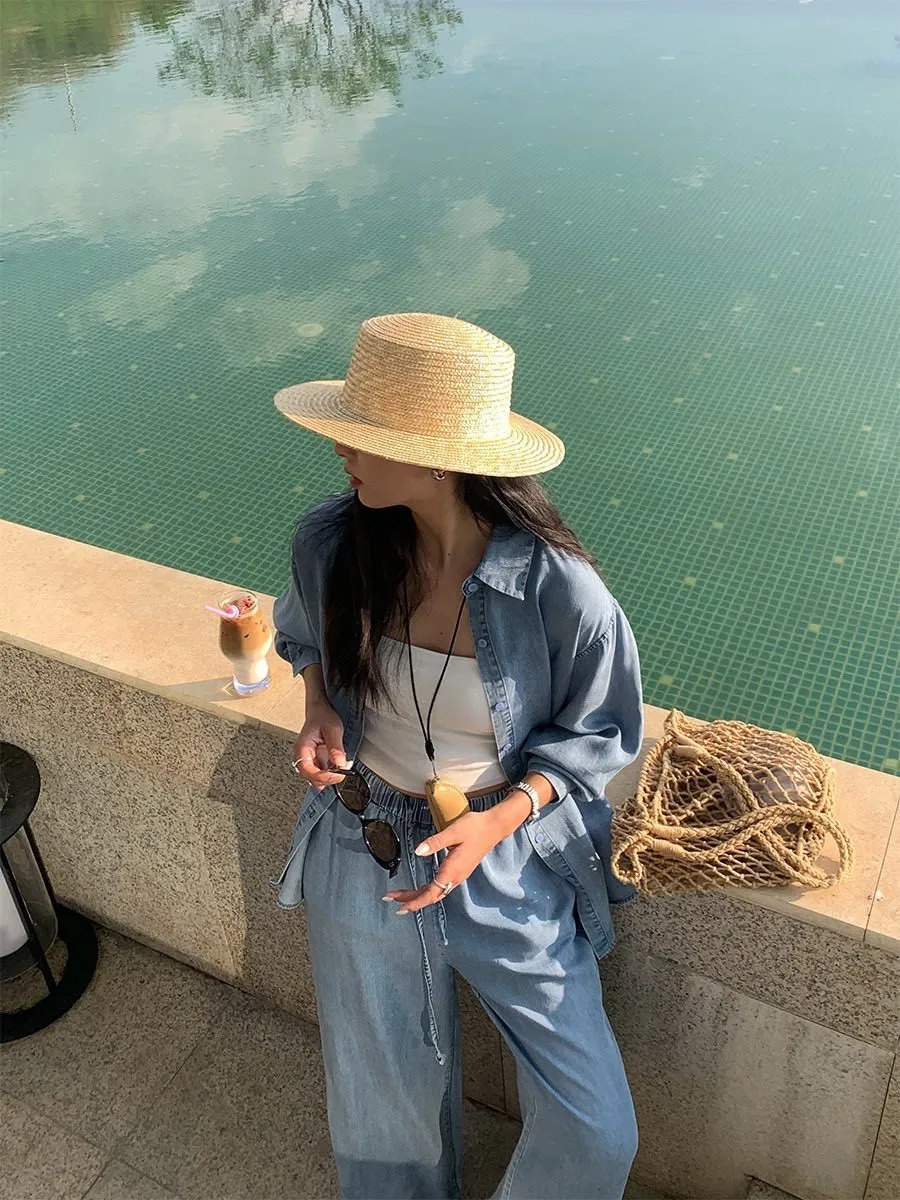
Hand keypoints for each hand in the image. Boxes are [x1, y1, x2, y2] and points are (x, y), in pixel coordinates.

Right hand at [293, 701, 347, 787]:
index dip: (322, 776)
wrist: (319, 711)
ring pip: (316, 779)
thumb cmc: (322, 717)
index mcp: (302, 748)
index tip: (337, 775)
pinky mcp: (314, 762)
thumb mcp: (333, 729)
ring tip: (342, 768)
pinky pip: (320, 774)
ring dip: (330, 777)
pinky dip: (330, 774)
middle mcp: (301, 757)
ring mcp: (307, 760)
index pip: (307, 770)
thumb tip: (341, 765)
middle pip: (311, 778)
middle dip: (328, 778)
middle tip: (343, 772)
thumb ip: (336, 747)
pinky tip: (338, 767)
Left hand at [383, 795, 529, 914]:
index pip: (431, 893)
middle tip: (390, 899)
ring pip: (436, 892)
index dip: (415, 901)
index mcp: (452, 870)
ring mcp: (459, 875)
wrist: (494, 827)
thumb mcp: (453, 831)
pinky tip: (421, 889)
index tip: (400, 907)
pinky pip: (441, 887)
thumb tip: (418, 852)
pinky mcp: (460, 871)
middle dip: (410, 899)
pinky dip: (428, 891)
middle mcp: (456, 877)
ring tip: (401, 896)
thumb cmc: (475, 827)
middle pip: (431, 895)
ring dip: (418, 896)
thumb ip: (435, 842)